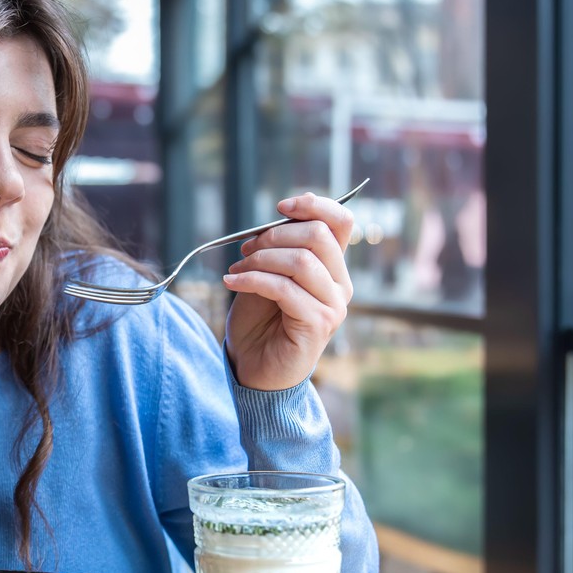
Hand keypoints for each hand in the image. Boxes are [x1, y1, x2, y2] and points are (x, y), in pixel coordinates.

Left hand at [222, 191, 354, 390]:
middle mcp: (340, 284)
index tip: (281, 206)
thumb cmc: (259, 321)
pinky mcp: (318, 324)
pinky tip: (231, 282)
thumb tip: (278, 217)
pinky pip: (285, 289)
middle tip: (246, 249)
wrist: (252, 366)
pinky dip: (253, 280)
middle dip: (275, 234)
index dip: (313, 206)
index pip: (341, 222)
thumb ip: (278, 248)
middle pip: (319, 236)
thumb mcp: (266, 274)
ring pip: (301, 261)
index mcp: (331, 267)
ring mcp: (332, 305)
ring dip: (260, 259)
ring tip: (237, 270)